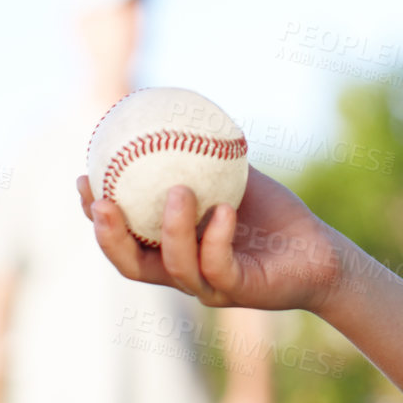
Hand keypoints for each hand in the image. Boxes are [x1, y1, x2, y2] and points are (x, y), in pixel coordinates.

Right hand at [77, 168, 344, 312]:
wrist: (319, 249)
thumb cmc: (272, 215)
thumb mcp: (233, 177)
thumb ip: (202, 155)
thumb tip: (172, 111)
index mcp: (172, 248)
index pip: (124, 239)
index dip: (96, 216)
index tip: (84, 178)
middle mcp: (183, 272)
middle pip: (132, 266)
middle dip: (110, 237)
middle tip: (101, 203)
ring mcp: (210, 287)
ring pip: (175, 267)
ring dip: (171, 230)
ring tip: (178, 191)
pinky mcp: (240, 291)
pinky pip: (219, 266)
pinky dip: (216, 237)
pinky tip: (224, 210)